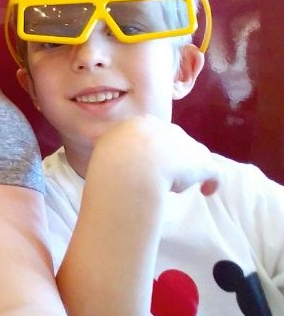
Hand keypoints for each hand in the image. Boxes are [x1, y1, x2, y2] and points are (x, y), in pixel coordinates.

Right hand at [91, 115, 220, 197]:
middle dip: (171, 157)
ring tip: (177, 185)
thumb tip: (103, 154)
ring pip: (193, 155)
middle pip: (175, 142)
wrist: (132, 166)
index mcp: (143, 124)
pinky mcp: (202, 164)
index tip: (145, 164)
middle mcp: (167, 129)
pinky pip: (213, 172)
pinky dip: (211, 182)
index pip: (153, 134)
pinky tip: (207, 191)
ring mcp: (187, 145)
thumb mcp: (104, 147)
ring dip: (187, 169)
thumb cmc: (113, 160)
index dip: (151, 150)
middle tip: (160, 176)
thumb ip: (111, 148)